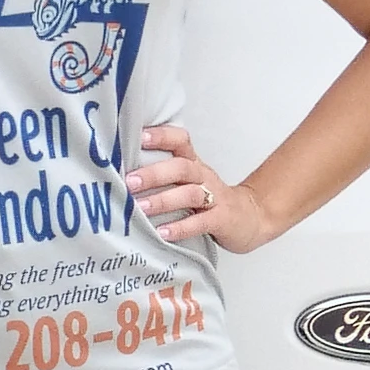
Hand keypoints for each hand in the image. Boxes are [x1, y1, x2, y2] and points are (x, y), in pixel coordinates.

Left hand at [127, 120, 285, 251]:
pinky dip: (181, 228)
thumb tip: (118, 172)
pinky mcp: (222, 220)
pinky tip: (162, 233)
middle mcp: (203, 176)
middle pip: (181, 168)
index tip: (139, 136)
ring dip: (163, 201)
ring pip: (190, 194)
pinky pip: (202, 222)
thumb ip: (162, 174)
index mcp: (193, 163)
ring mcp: (215, 198)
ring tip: (141, 208)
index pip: (180, 140)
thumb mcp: (189, 180)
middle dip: (154, 174)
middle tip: (129, 182)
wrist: (251, 217)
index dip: (162, 136)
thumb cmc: (209, 198)